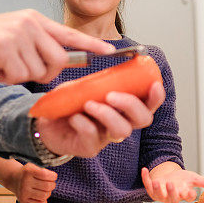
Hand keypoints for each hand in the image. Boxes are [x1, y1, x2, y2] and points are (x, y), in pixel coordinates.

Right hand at [0, 10, 114, 83]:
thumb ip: (38, 44)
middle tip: (22, 69)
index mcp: (35, 20)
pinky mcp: (4, 47)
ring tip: (3, 64)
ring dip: (20, 75)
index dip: (91, 45)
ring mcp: (17, 34)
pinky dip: (6, 78)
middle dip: (44, 72)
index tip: (110, 51)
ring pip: (37, 71)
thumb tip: (60, 62)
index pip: (69, 34)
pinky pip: (18, 75)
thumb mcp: (16, 36)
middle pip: (57, 60)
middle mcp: (29, 23)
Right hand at [13, 163, 57, 202]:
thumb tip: (54, 178)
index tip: (53, 176)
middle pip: (47, 186)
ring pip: (44, 196)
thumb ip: (43, 171)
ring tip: (46, 190)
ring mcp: (23, 192)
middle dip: (52, 185)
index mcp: (28, 171)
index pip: (46, 175)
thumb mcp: (33, 166)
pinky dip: (43, 202)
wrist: (13, 178)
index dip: (53, 176)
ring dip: (48, 193)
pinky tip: (42, 197)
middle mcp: (25, 182)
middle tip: (51, 183)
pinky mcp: (23, 200)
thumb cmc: (27, 173)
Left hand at [36, 82, 164, 157]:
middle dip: (131, 105)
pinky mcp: (89, 147)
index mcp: (123, 108)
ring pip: (122, 130)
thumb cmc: (69, 102)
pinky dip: (84, 124)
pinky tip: (73, 116)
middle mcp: (120, 123)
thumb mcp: (84, 86)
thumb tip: (107, 55)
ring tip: (89, 104)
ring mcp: (106, 137)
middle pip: (142, 119)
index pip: (148, 105)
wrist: (47, 121)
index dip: (156, 97)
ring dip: (108, 114)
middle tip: (111, 95)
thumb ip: (98, 78)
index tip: (154, 84)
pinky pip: (93, 137)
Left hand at [141, 163, 203, 202]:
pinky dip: (146, 178)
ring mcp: (161, 194)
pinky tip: (144, 169)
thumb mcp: (193, 178)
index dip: (188, 195)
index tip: (190, 191)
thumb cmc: (182, 180)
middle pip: (172, 198)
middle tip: (171, 185)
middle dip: (171, 193)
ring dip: (157, 189)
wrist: (170, 176)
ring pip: (159, 195)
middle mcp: (172, 196)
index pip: (187, 197)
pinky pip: (148, 185)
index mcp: (183, 194)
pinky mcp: (152, 189)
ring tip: (158, 182)